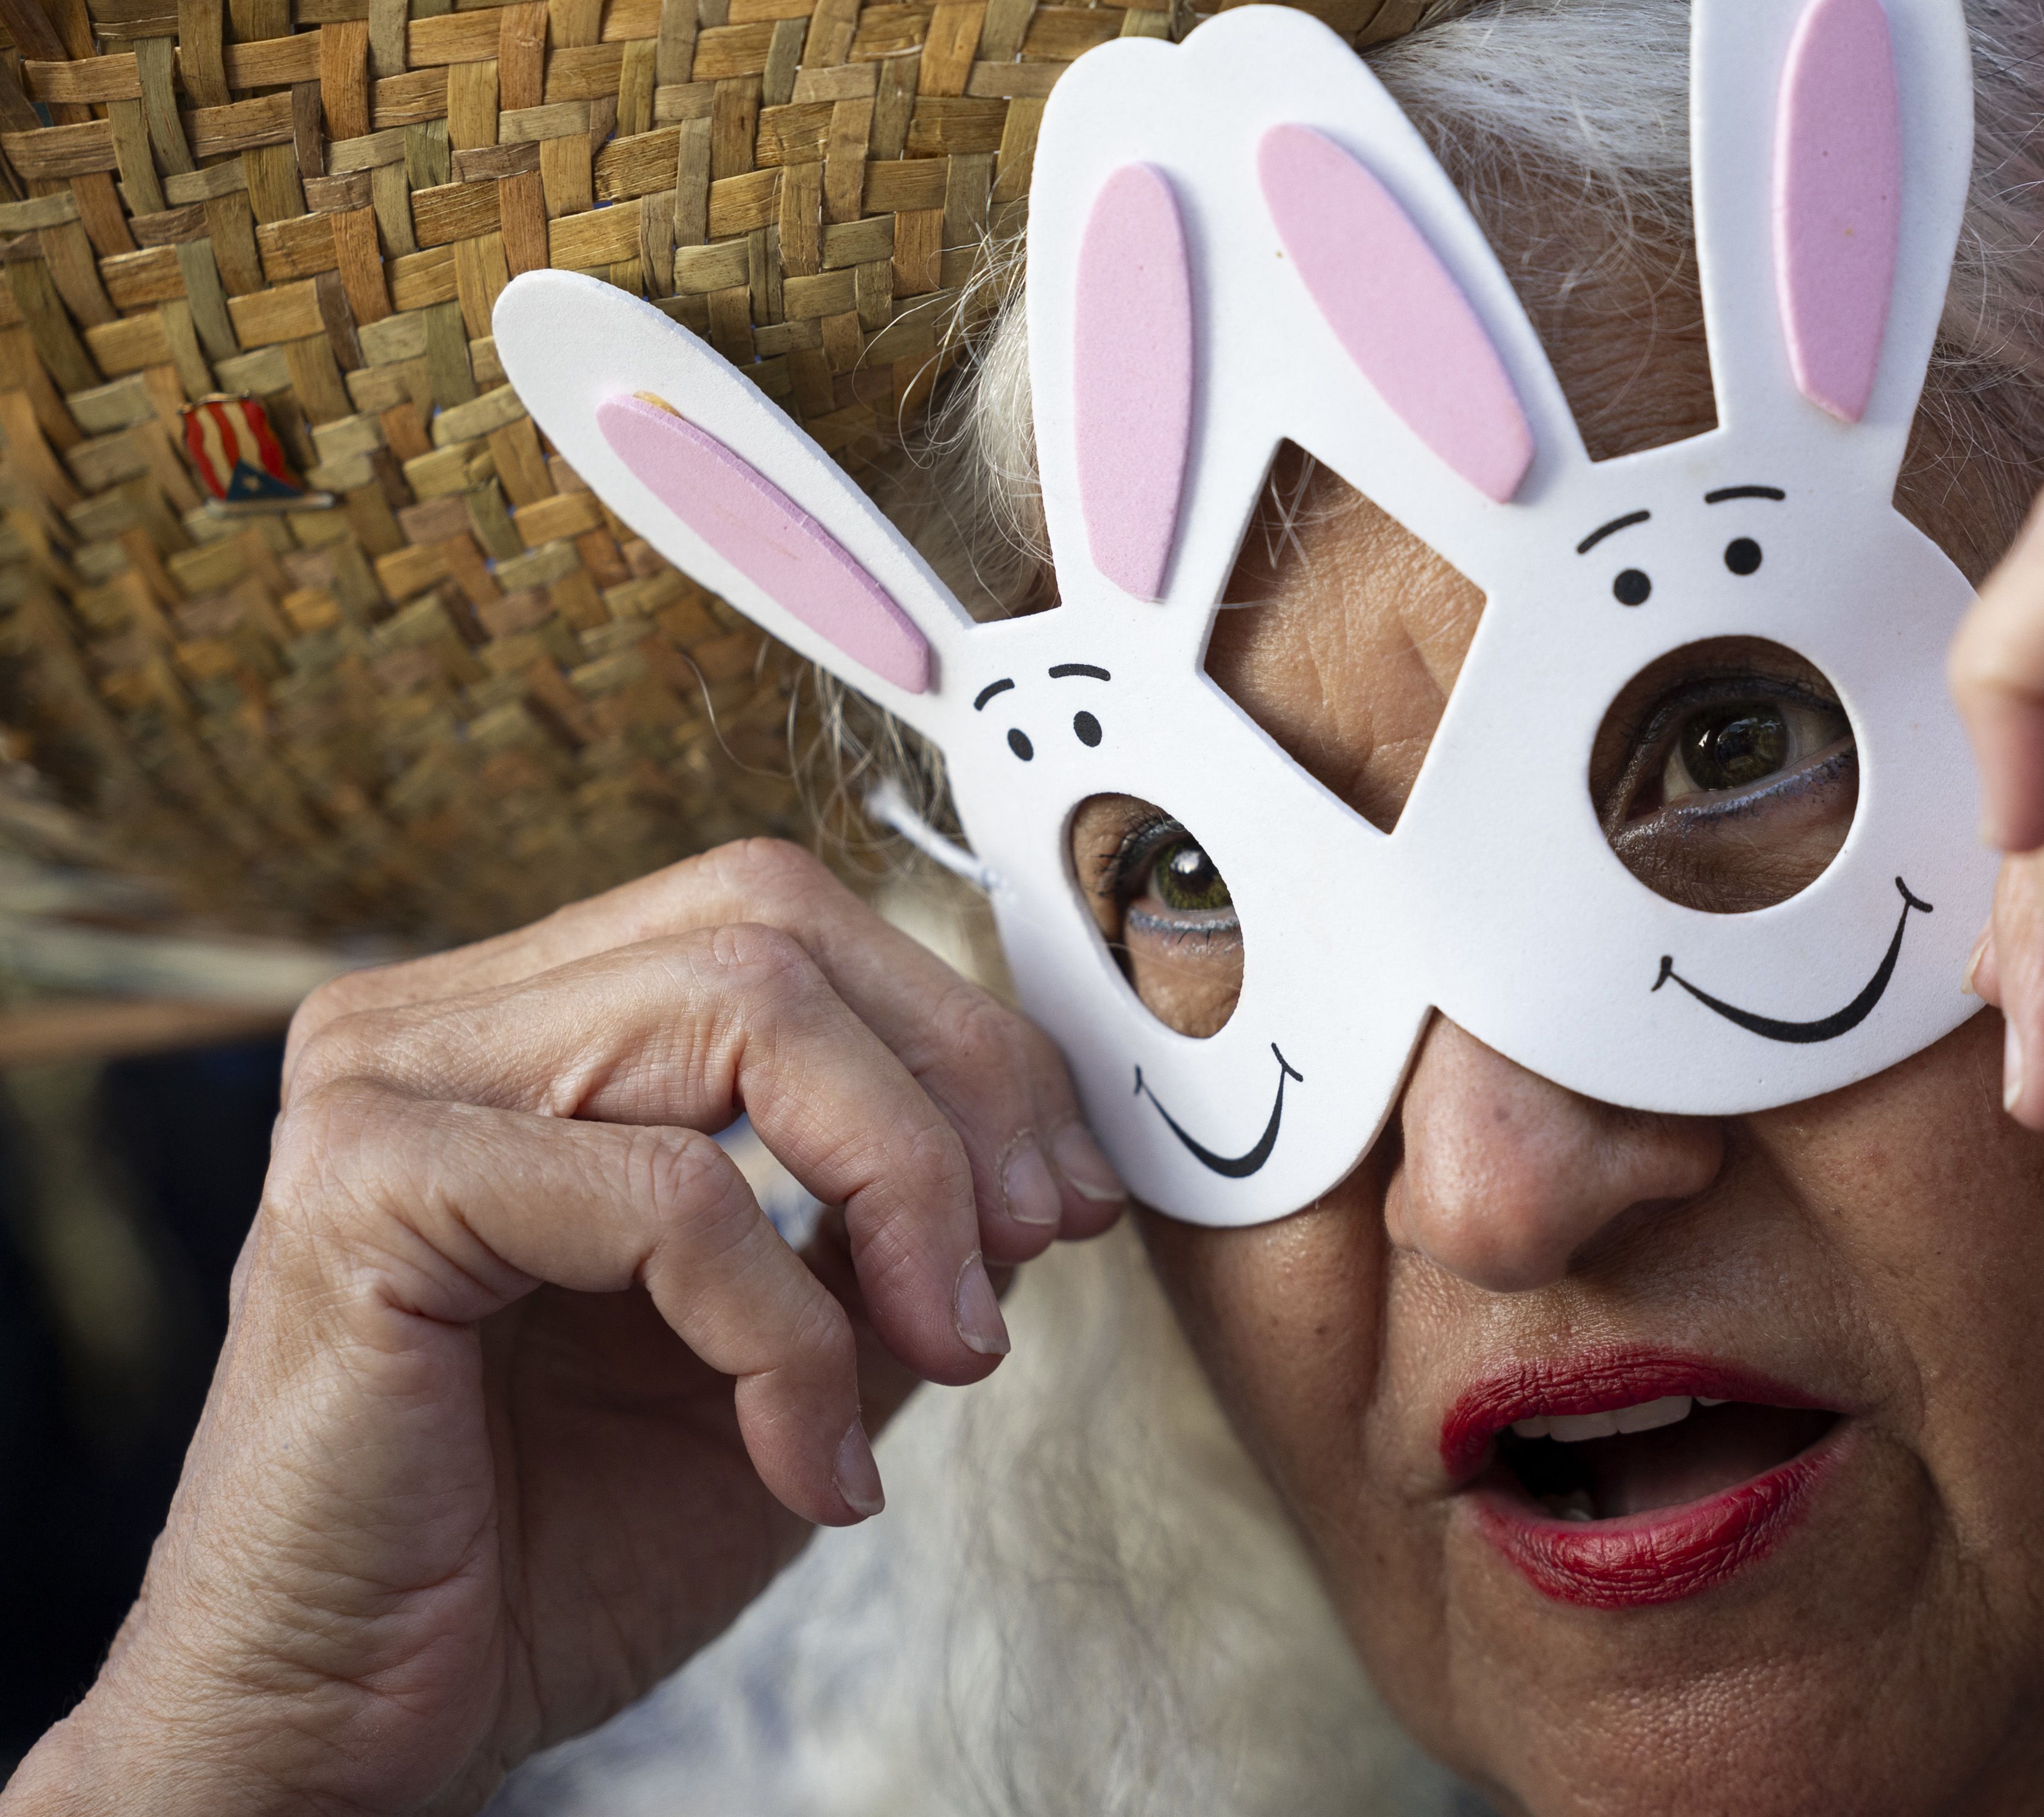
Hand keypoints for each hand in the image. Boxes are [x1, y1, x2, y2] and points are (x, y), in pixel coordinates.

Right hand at [3, 840, 1122, 1816]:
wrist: (362, 1731)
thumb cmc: (554, 1554)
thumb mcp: (793, 1353)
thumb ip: (884, 1225)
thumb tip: (1037, 1143)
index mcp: (526, 1031)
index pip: (787, 923)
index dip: (967, 1041)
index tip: (1071, 1198)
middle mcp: (437, 1023)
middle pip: (775, 924)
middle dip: (958, 1084)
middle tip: (1036, 1251)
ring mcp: (385, 1089)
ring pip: (743, 1015)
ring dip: (900, 1186)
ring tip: (950, 1352)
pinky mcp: (363, 1193)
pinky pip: (670, 1196)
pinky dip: (788, 1333)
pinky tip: (812, 1464)